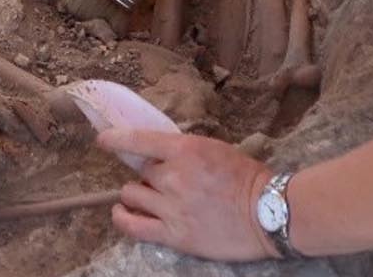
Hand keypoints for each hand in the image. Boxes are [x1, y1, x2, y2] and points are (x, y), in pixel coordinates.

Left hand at [99, 129, 278, 262]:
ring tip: (147, 197)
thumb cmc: (247, 178)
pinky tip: (122, 212)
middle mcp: (173, 176)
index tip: (103, 140)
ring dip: (136, 193)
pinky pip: (133, 226)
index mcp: (185, 149)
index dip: (115, 139)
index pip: (138, 140)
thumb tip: (158, 153)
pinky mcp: (174, 234)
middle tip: (160, 180)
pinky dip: (123, 217)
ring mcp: (171, 207)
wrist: (269, 213)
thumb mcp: (214, 149)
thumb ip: (184, 151)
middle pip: (139, 170)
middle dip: (146, 173)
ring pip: (131, 194)